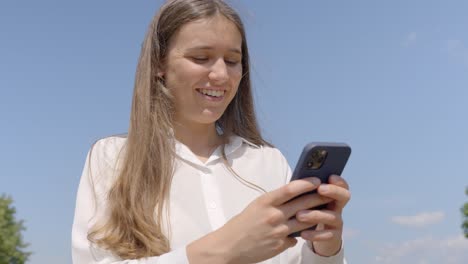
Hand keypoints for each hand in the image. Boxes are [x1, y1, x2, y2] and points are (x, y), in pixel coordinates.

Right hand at [187, 177, 329, 263]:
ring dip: (317, 215)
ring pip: (305, 221)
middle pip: (303, 204)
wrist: (230, 246)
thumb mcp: (256, 206)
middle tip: (329, 192)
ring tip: (326, 209)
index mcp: (265, 202)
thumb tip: (294, 195)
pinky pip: (297, 237)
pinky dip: (302, 233)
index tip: (317, 179)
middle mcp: (273, 215)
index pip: (290, 189)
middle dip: (319, 197)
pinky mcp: (280, 245)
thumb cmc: (242, 224)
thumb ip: (275, 201)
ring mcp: (278, 231)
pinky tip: (308, 230)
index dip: (306, 183)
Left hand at [295, 175, 350, 256]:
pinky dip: (314, 234)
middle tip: (320, 189)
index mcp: (332, 195)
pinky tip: (303, 233)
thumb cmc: (308, 211)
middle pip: (344, 196)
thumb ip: (306, 192)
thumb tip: (295, 181)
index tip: (330, 176)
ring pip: (331, 216)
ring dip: (315, 214)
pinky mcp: (333, 236)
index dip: (338, 181)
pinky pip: (326, 235)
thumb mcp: (308, 201)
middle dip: (333, 191)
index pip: (342, 185)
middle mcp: (337, 207)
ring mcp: (337, 222)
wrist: (315, 236)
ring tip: (299, 215)